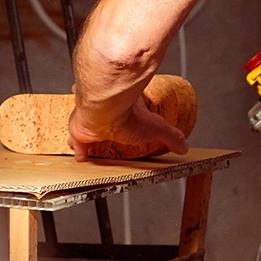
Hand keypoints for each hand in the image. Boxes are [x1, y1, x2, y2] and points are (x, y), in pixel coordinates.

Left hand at [68, 95, 188, 161]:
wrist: (105, 109)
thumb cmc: (128, 113)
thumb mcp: (156, 126)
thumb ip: (170, 135)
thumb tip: (184, 145)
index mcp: (122, 103)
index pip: (123, 105)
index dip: (123, 109)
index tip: (124, 113)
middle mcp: (103, 108)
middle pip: (101, 111)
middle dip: (100, 117)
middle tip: (100, 127)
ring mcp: (89, 117)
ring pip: (85, 122)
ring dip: (86, 130)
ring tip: (87, 141)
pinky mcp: (79, 130)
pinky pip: (76, 141)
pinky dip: (78, 149)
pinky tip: (80, 156)